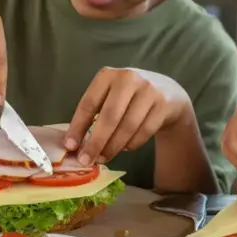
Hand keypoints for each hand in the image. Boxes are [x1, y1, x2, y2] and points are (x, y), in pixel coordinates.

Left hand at [64, 68, 191, 165]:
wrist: (166, 92)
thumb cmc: (128, 98)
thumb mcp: (109, 96)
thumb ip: (93, 115)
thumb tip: (74, 145)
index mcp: (107, 76)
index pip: (88, 104)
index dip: (77, 127)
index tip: (70, 146)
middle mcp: (128, 79)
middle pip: (109, 116)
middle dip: (96, 142)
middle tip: (86, 160)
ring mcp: (148, 91)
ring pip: (127, 126)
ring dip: (113, 147)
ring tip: (103, 158)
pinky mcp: (163, 105)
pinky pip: (144, 131)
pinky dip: (132, 144)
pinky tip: (125, 148)